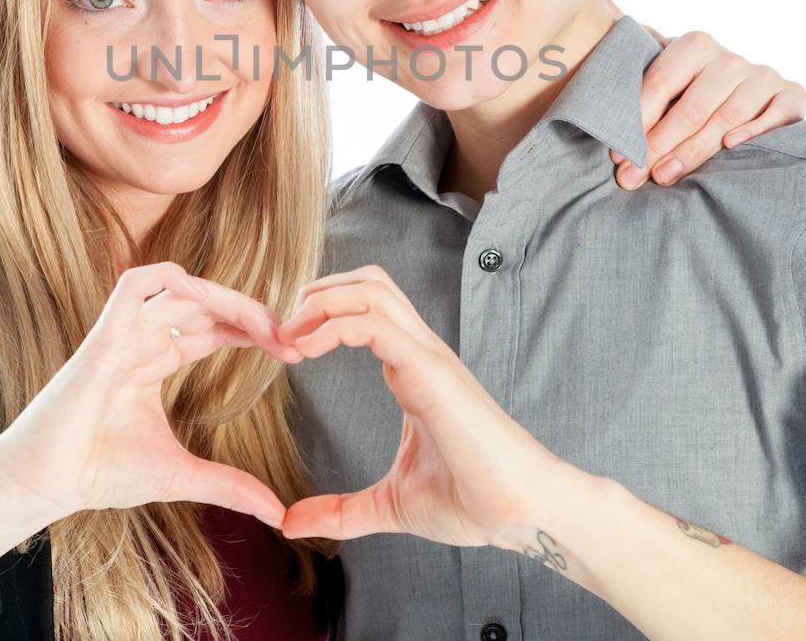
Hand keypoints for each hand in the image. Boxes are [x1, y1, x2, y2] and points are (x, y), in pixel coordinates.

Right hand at [0, 261, 302, 534]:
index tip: (291, 352)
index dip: (253, 331)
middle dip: (251, 313)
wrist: (49, 483)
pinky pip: (134, 285)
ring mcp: (124, 334)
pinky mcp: (105, 337)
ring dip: (228, 299)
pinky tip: (202, 296)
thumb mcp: (181, 476)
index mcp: (156, 362)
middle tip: (290, 337)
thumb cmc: (100, 473)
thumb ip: (229, 486)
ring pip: (181, 289)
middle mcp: (142, 341)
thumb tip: (278, 513)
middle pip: (205, 304)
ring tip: (265, 324)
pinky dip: (168, 276)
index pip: (213, 328)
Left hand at [274, 265, 560, 547]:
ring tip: (288, 337)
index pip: (367, 310)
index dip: (320, 317)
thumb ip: (342, 511)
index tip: (284, 351)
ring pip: (371, 289)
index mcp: (414, 370)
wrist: (523, 513)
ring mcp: (429, 357)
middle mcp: (422, 353)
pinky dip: (332, 326)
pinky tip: (305, 351)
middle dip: (318, 293)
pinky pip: (374, 324)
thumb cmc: (472, 502)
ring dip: (320, 302)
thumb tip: (292, 524)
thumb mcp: (390, 506)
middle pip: (368, 281)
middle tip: (282, 332)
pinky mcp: (431, 372)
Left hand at [617, 25, 805, 188]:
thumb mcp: (666, 80)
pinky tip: (731, 147)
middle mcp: (730, 58)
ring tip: (664, 175)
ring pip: (727, 118)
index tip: (616, 155)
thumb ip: (637, 79)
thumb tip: (583, 76)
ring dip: (694, 150)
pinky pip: (776, 115)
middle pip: (691, 107)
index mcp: (695, 45)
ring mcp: (763, 76)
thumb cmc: (692, 92)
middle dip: (659, 145)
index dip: (636, 122)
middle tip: (633, 176)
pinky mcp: (792, 95)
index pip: (660, 85)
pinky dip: (754, 131)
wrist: (750, 92)